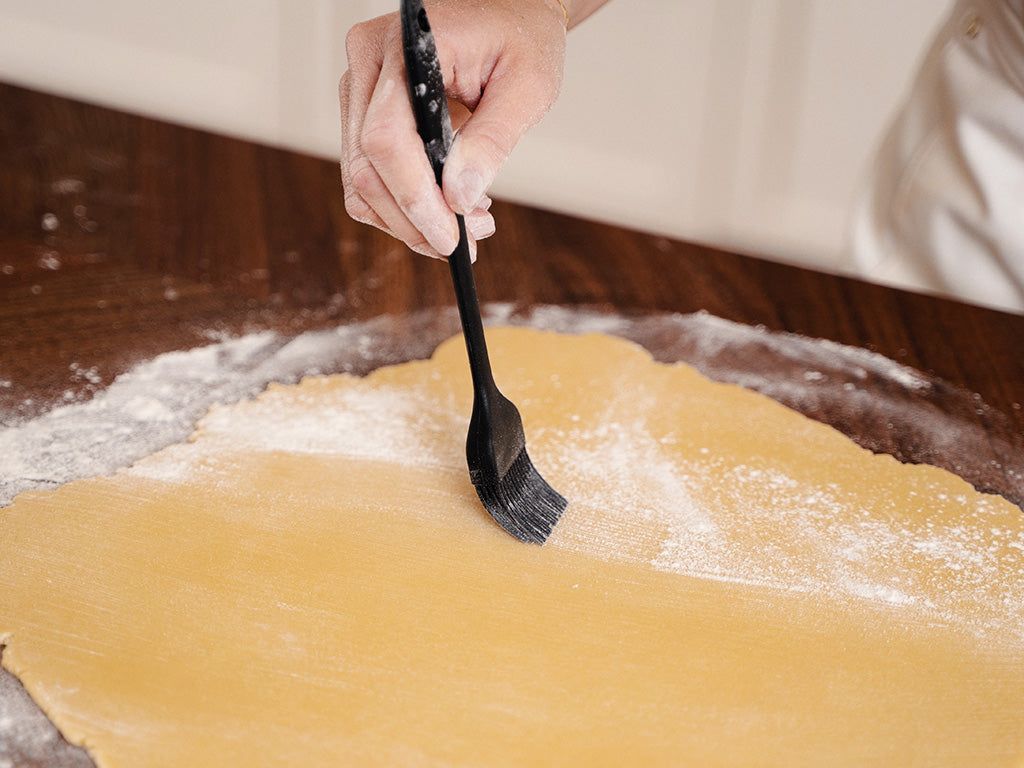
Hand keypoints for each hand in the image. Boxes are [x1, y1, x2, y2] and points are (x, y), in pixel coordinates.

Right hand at [339, 0, 566, 258]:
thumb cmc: (521, 37)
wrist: (509, 13)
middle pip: (366, 169)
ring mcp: (360, 89)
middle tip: (465, 244)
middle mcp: (367, 65)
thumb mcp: (529, 86)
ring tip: (467, 224)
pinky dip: (404, 205)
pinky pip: (371, 175)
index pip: (386, 138)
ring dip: (408, 220)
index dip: (414, 198)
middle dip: (414, 221)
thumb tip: (458, 197)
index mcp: (405, 47)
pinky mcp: (366, 112)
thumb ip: (493, 139)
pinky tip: (449, 205)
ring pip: (361, 181)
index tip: (451, 238)